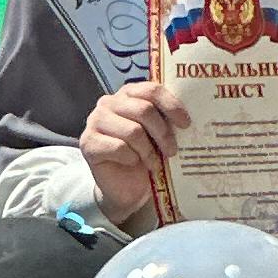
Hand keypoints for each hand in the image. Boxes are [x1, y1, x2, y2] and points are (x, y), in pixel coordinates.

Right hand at [80, 85, 180, 226]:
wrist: (127, 187)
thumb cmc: (145, 156)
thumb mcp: (159, 135)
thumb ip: (168, 120)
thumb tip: (190, 118)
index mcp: (129, 94)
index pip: (152, 90)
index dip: (171, 105)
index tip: (186, 123)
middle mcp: (109, 103)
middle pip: (143, 110)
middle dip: (163, 133)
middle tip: (172, 150)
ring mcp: (95, 121)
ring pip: (132, 131)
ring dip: (148, 151)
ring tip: (154, 162)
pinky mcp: (88, 142)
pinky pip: (118, 147)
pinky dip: (132, 159)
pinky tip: (134, 163)